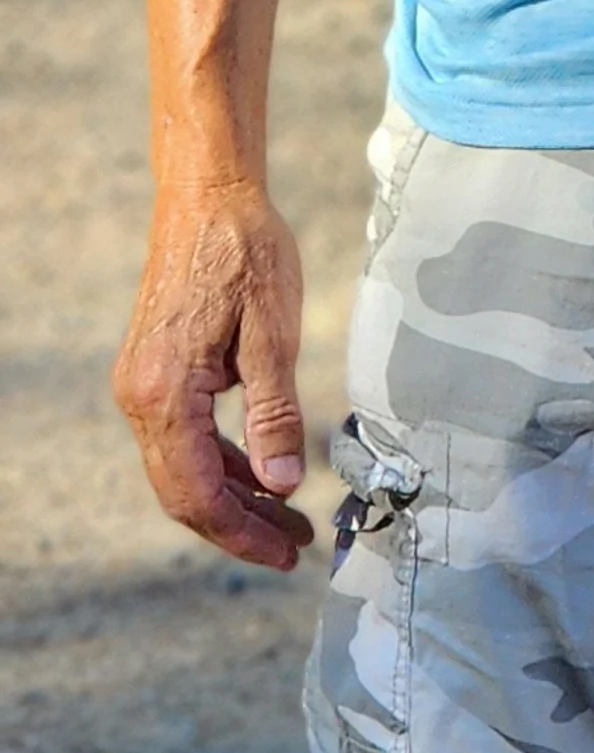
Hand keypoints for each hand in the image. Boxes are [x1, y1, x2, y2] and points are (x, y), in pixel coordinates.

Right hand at [110, 182, 313, 570]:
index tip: (286, 553)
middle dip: (239, 526)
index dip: (241, 532)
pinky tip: (263, 474)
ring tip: (289, 519)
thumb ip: (275, 415)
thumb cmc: (244, 255)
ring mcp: (142, 386)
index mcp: (166, 394)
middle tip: (294, 545)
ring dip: (234, 499)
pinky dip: (223, 464)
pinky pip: (184, 440)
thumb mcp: (273, 335)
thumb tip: (282, 485)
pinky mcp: (155, 374)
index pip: (198, 493)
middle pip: (183, 493)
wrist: (207, 199)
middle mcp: (141, 397)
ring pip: (183, 470)